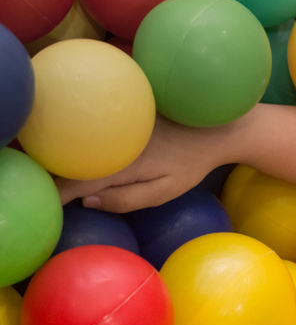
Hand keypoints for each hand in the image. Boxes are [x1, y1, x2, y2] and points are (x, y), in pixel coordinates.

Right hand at [55, 115, 228, 211]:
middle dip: (57, 178)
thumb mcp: (165, 191)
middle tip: (60, 194)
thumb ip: (126, 200)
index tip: (55, 209)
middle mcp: (108, 139)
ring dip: (68, 160)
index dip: (57, 197)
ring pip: (75, 146)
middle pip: (68, 162)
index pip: (73, 183)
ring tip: (71, 174)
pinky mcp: (115, 114)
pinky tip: (84, 153)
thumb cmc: (191, 164)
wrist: (212, 126)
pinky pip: (87, 133)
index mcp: (120, 163)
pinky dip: (80, 143)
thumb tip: (86, 202)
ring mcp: (110, 123)